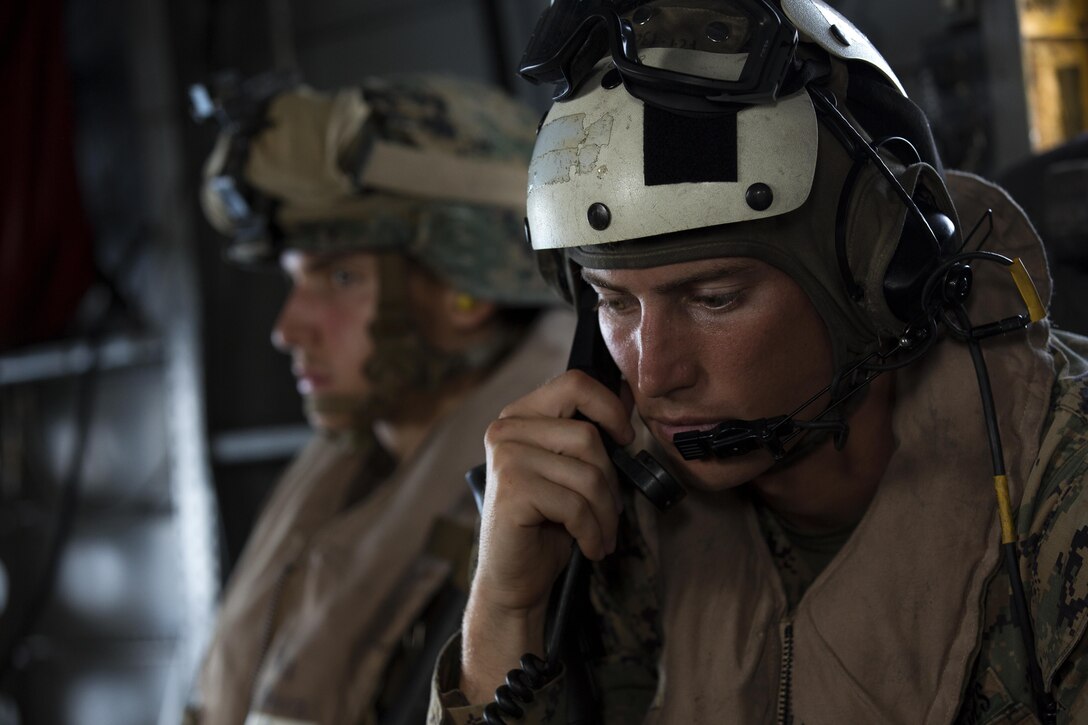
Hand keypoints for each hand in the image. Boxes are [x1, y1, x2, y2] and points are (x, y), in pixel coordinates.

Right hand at [460, 370, 633, 701]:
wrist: (514, 579)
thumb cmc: (547, 524)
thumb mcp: (571, 471)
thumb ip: (590, 434)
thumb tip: (629, 396)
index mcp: (520, 416)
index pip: (574, 383)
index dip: (610, 408)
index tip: (625, 440)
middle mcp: (506, 430)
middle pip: (588, 436)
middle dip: (610, 481)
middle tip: (609, 513)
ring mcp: (506, 458)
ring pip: (588, 474)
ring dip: (606, 514)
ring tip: (601, 535)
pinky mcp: (512, 490)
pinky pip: (576, 505)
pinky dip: (593, 532)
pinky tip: (590, 547)